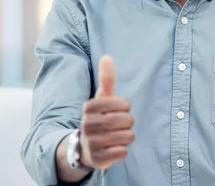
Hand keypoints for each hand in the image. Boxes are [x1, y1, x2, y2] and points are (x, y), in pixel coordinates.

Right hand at [80, 55, 134, 169]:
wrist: (86, 147)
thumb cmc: (99, 117)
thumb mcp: (102, 98)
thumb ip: (106, 79)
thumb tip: (107, 56)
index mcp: (89, 107)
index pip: (122, 104)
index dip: (125, 107)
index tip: (119, 109)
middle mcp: (87, 125)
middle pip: (127, 121)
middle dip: (128, 122)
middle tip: (120, 124)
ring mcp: (91, 143)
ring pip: (127, 137)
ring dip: (127, 136)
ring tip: (116, 136)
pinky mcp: (97, 159)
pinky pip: (123, 152)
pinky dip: (123, 150)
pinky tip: (114, 147)